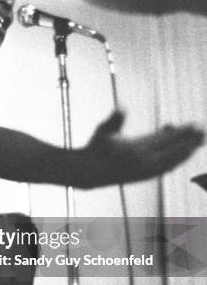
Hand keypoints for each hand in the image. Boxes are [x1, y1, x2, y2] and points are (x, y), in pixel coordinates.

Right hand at [84, 111, 203, 186]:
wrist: (90, 171)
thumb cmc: (96, 147)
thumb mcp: (102, 131)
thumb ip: (114, 120)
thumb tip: (122, 107)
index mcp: (136, 149)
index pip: (165, 139)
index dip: (182, 132)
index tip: (194, 124)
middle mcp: (144, 162)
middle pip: (173, 150)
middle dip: (190, 141)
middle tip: (203, 131)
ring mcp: (146, 171)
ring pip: (173, 161)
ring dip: (187, 152)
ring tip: (199, 143)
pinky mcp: (145, 177)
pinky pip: (166, 168)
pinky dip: (177, 160)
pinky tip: (182, 155)